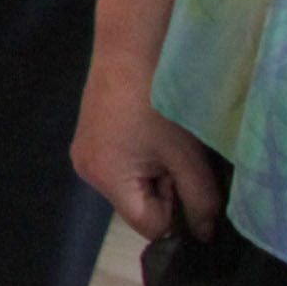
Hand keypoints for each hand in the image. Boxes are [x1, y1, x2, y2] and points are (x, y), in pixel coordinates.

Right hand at [73, 54, 220, 242]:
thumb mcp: (187, 157)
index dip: (177, 213)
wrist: (129, 49)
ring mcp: (83, 155)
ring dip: (154, 175)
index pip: (149, 225)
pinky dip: (140, 161)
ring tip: (163, 143)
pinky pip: (120, 169)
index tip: (190, 181)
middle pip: (136, 208)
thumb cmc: (158, 104)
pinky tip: (148, 134)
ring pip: (130, 188)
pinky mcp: (87, 139)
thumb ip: (200, 202)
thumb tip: (203, 235)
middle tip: (178, 157)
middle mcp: (86, 173)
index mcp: (106, 179)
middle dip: (165, 192)